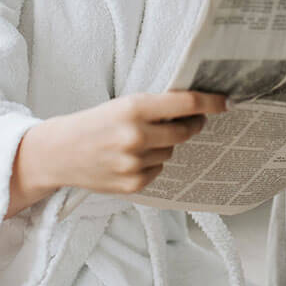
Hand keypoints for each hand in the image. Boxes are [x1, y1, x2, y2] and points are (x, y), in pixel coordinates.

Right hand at [47, 90, 227, 196]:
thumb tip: (196, 107)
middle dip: (192, 123)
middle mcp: (136, 135)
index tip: (226, 101)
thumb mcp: (123, 104)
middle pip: (186, 130)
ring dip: (165, 144)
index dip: (211, 102)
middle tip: (189, 119)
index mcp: (134, 108)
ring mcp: (134, 163)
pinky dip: (153, 162)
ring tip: (139, 140)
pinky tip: (131, 157)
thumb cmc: (95, 123)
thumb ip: (156, 106)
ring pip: (172, 150)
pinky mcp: (133, 184)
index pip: (186, 103)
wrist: (58, 153)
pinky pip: (160, 169)